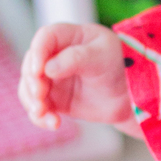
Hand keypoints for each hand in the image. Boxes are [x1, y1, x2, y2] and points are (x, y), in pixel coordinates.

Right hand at [18, 22, 138, 133]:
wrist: (131, 96)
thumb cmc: (120, 68)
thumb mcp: (103, 57)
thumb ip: (76, 58)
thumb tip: (47, 68)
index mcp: (69, 37)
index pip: (45, 38)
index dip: (38, 52)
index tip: (39, 72)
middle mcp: (55, 56)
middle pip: (31, 64)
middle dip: (32, 81)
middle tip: (40, 96)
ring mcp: (53, 78)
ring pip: (29, 88)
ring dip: (32, 102)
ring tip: (43, 114)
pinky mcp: (55, 99)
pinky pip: (39, 107)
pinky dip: (41, 116)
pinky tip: (53, 124)